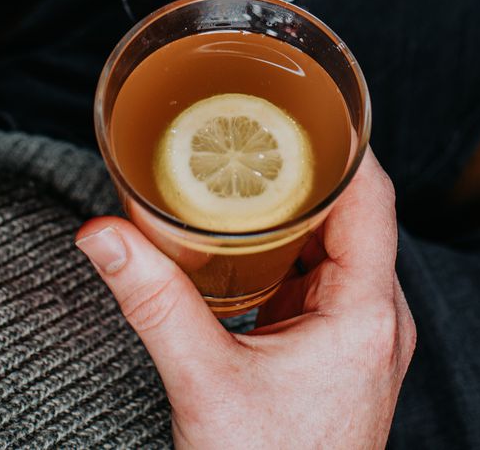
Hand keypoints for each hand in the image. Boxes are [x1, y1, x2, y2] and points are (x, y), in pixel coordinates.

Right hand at [75, 153, 414, 448]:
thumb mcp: (201, 381)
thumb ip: (152, 300)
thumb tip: (99, 233)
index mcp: (367, 312)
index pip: (371, 195)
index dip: (342, 140)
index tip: (301, 98)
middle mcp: (380, 319)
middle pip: (353, 214)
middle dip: (301, 171)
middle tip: (250, 129)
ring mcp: (363, 340)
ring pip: (335, 248)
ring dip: (292, 214)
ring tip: (241, 172)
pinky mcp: (341, 357)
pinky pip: (322, 282)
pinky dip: (287, 254)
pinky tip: (244, 243)